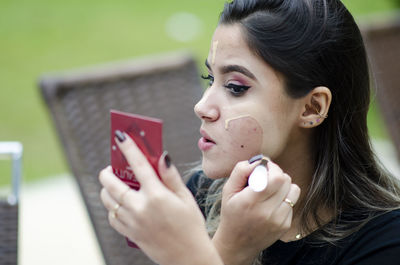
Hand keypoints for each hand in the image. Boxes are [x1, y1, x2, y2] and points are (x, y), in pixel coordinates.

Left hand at [99, 132, 222, 264]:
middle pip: (113, 184)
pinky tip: (119, 204)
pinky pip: (113, 217)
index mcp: (157, 196)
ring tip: (112, 183)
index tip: (119, 137)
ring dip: (106, 189)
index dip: (128, 149)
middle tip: (111, 167)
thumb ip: (171, 177)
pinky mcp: (130, 234)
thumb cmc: (191, 226)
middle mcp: (141, 208)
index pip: (139, 166)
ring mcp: (133, 222)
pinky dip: (112, 208)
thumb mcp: (186, 199)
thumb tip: (163, 156)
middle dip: (108, 172)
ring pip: (109, 201)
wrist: (188, 258)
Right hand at [212, 159, 300, 264]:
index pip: (276, 177)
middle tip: (267, 177)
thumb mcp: (228, 190)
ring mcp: (278, 220)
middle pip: (286, 181)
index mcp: (251, 201)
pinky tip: (271, 204)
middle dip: (277, 174)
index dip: (272, 167)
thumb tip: (258, 161)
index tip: (264, 168)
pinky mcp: (285, 225)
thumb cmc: (231, 213)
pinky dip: (283, 199)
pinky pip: (292, 202)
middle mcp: (267, 212)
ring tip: (271, 189)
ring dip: (284, 185)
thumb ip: (240, 171)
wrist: (237, 244)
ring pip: (293, 190)